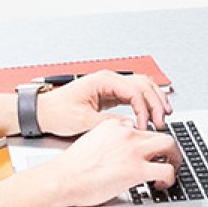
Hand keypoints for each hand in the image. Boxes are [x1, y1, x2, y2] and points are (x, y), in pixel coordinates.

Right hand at [28, 123, 180, 206]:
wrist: (62, 179)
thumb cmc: (70, 168)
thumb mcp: (90, 143)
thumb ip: (107, 142)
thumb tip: (116, 153)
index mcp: (114, 127)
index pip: (141, 129)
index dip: (148, 143)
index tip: (149, 152)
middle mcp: (126, 134)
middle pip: (161, 134)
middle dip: (169, 148)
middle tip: (169, 159)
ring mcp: (133, 151)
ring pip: (170, 146)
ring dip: (175, 159)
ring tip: (171, 170)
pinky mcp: (136, 169)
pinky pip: (166, 170)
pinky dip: (170, 178)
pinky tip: (162, 184)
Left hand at [34, 70, 168, 133]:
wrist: (43, 112)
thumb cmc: (57, 112)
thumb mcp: (82, 120)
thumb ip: (107, 122)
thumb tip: (128, 126)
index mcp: (103, 81)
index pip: (134, 91)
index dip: (144, 109)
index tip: (146, 126)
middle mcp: (109, 80)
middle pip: (143, 85)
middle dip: (156, 103)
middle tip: (162, 121)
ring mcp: (110, 86)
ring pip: (142, 87)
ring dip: (155, 100)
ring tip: (165, 115)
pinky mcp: (110, 95)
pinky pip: (134, 95)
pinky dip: (146, 103)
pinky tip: (152, 113)